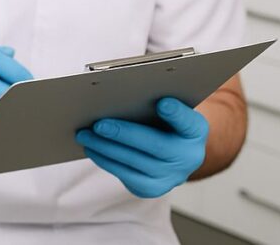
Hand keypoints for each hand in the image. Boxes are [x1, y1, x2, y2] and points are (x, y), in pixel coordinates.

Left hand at [75, 97, 208, 197]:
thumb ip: (152, 100)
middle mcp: (189, 156)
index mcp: (195, 130)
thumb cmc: (164, 122)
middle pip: (155, 146)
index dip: (176, 113)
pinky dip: (106, 160)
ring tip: (84, 134)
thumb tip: (117, 92)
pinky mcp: (152, 188)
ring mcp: (172, 176)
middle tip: (98, 124)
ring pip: (135, 162)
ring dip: (105, 148)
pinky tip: (91, 148)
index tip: (163, 103)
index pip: (189, 121)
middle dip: (123, 134)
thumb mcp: (167, 109)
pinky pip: (126, 175)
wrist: (173, 153)